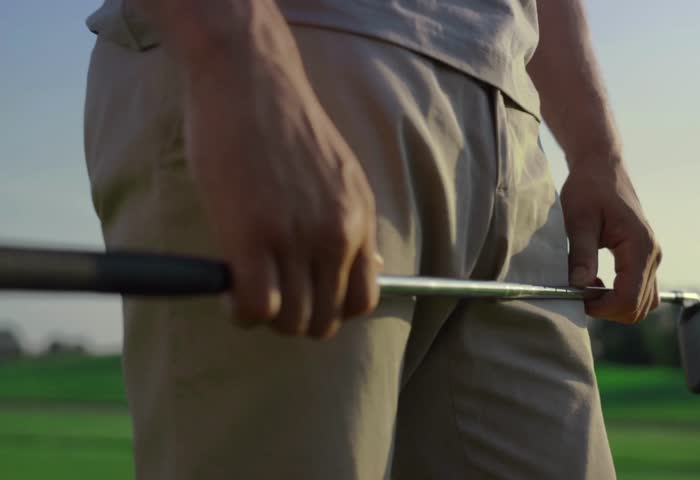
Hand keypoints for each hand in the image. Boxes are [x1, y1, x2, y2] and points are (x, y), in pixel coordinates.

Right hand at [182, 25, 378, 338]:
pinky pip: (256, 308)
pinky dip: (240, 312)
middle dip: (295, 320)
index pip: (363, 301)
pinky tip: (228, 290)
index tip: (304, 297)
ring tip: (245, 290)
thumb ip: (350, 222)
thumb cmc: (286, 125)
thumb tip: (364, 264)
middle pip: (326, 320)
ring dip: (266, 318)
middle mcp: (337, 235)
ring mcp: (297, 238)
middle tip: (267, 295)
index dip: (331, 310)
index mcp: (360, 221)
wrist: (250, 81)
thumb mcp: (342, 175)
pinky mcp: (252, 236)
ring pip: (292, 321)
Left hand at [561, 161, 661, 323]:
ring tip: (586, 287)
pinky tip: (594, 281)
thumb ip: (581, 254)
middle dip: (607, 309)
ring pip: (642, 303)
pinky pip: (639, 290)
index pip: (630, 298)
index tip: (577, 299)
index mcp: (640, 247)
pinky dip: (619, 295)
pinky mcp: (644, 259)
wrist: (602, 169)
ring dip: (614, 305)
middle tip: (578, 294)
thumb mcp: (579, 220)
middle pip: (639, 307)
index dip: (603, 308)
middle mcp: (653, 256)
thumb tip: (579, 286)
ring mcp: (652, 258)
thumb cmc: (589, 189)